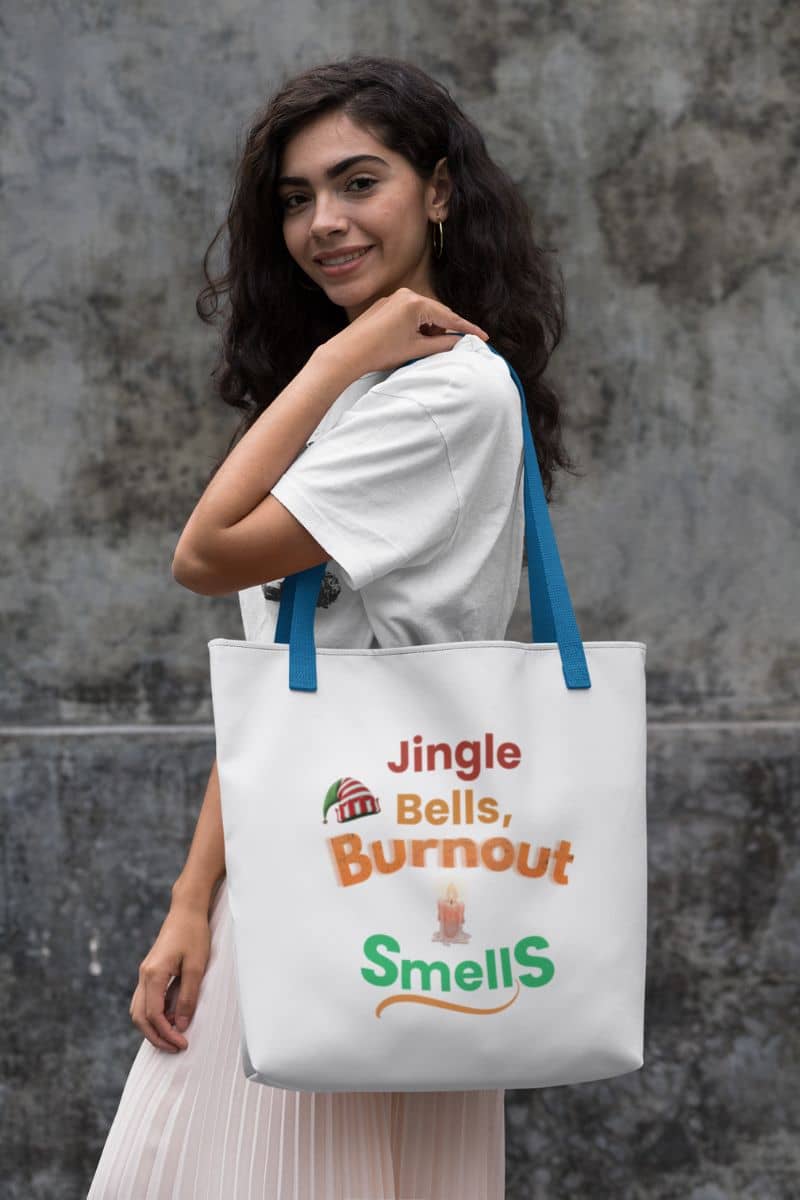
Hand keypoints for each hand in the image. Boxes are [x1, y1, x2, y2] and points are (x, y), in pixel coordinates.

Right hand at [129, 899, 211, 1052]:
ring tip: (173, 1037)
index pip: (153, 1015)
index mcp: (154, 974)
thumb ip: (188, 996)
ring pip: (139, 1010)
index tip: (182, 1043)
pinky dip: (154, 1015)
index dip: (166, 1034)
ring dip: (152, 1028)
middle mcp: (144, 975)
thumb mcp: (197, 966)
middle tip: (176, 1048)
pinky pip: (145, 1000)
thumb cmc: (194, 934)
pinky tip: (171, 1019)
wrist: (187, 910)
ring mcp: (145, 973)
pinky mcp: (150, 971)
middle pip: (140, 1017)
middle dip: (156, 1037)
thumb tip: (181, 1025)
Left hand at [321, 287, 489, 378]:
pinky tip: (415, 340)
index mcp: (416, 303)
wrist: (347, 353)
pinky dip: (418, 325)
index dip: (467, 329)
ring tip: (429, 347)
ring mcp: (394, 298)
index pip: (449, 318)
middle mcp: (406, 294)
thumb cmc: (380, 352)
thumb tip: (459, 343)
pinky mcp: (385, 305)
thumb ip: (442, 345)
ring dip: (431, 329)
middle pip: (437, 313)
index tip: (483, 337)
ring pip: (424, 313)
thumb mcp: (416, 350)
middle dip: (447, 330)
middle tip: (458, 346)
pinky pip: (410, 313)